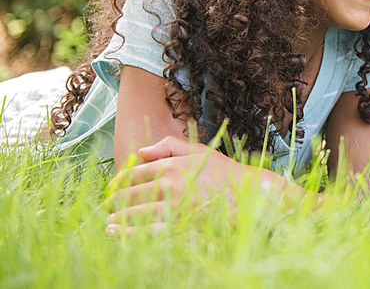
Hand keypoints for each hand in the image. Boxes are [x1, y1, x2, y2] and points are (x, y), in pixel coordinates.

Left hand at [104, 135, 279, 235]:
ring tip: (110, 222)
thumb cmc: (224, 173)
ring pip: (131, 215)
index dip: (118, 182)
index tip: (113, 188)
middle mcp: (169, 186)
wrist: (248, 197)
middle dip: (114, 202)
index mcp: (172, 166)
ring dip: (115, 219)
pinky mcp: (177, 228)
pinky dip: (125, 234)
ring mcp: (172, 209)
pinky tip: (115, 233)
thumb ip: (169, 146)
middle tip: (109, 206)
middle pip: (128, 195)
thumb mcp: (199, 151)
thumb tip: (141, 152)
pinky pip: (143, 233)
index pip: (133, 174)